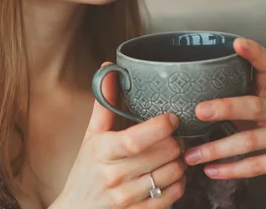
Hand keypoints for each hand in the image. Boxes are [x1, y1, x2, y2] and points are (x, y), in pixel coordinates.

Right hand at [53, 63, 185, 208]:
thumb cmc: (85, 171)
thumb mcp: (91, 137)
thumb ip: (104, 104)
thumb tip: (109, 69)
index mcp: (102, 151)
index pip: (135, 140)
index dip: (160, 127)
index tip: (172, 118)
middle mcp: (114, 176)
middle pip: (162, 154)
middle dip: (175, 142)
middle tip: (175, 136)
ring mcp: (127, 197)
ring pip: (171, 174)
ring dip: (180, 161)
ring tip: (174, 154)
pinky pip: (173, 196)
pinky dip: (179, 183)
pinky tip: (172, 174)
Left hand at [182, 38, 265, 188]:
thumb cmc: (260, 126)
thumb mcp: (248, 108)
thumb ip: (226, 97)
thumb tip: (176, 91)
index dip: (254, 53)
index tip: (237, 43)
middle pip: (252, 106)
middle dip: (225, 108)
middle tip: (199, 111)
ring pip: (249, 141)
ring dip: (216, 150)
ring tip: (190, 156)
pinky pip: (257, 165)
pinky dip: (230, 169)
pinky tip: (210, 170)